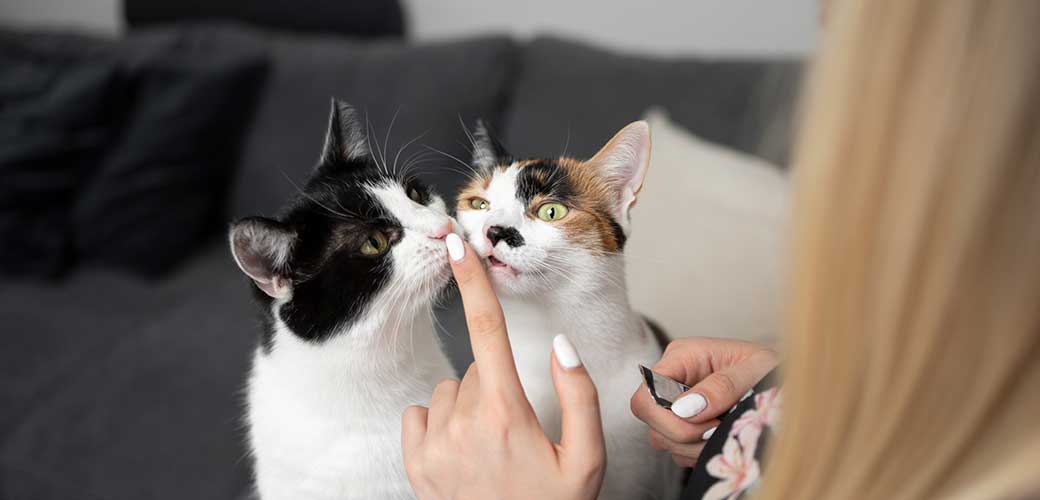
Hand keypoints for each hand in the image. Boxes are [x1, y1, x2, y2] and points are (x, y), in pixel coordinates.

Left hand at [401, 234, 606, 499]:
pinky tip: (463, 453)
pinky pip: (422, 413)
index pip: (488, 332)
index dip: (473, 283)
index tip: (456, 243)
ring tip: (493, 448)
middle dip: (498, 385)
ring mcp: (433, 443)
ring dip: (471, 405)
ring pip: (451, 390)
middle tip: (519, 431)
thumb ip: (580, 397)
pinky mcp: (414, 461)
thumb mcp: (587, 460)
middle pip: (478, 369)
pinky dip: (441, 423)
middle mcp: (463, 423)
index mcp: (507, 414)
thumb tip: (560, 346)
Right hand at [630, 337, 777, 466]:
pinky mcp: (685, 425)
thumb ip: (723, 385)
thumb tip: (685, 408)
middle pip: (651, 422)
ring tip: (726, 433)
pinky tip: (721, 440)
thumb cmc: (773, 367)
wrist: (788, 380)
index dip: (669, 418)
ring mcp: (676, 404)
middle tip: (722, 429)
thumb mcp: (757, 368)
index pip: (646, 394)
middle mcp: (673, 379)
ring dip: (694, 447)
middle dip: (686, 436)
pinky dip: (698, 453)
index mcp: (683, 356)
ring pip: (662, 440)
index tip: (710, 422)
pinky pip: (677, 451)